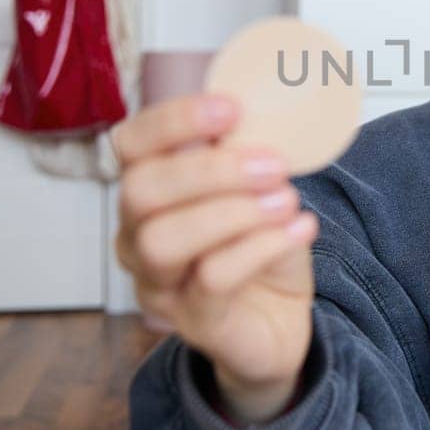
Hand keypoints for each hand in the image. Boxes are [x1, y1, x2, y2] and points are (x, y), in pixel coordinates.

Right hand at [111, 93, 319, 422]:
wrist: (278, 319)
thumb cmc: (259, 244)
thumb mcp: (259, 189)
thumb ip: (251, 153)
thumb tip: (271, 111)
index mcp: (148, 189)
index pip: (130, 144)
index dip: (173, 120)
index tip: (232, 109)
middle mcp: (136, 235)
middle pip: (139, 191)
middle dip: (209, 170)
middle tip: (273, 164)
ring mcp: (158, 284)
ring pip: (163, 241)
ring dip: (233, 212)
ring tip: (287, 200)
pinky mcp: (193, 321)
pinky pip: (212, 280)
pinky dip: (260, 247)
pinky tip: (299, 229)